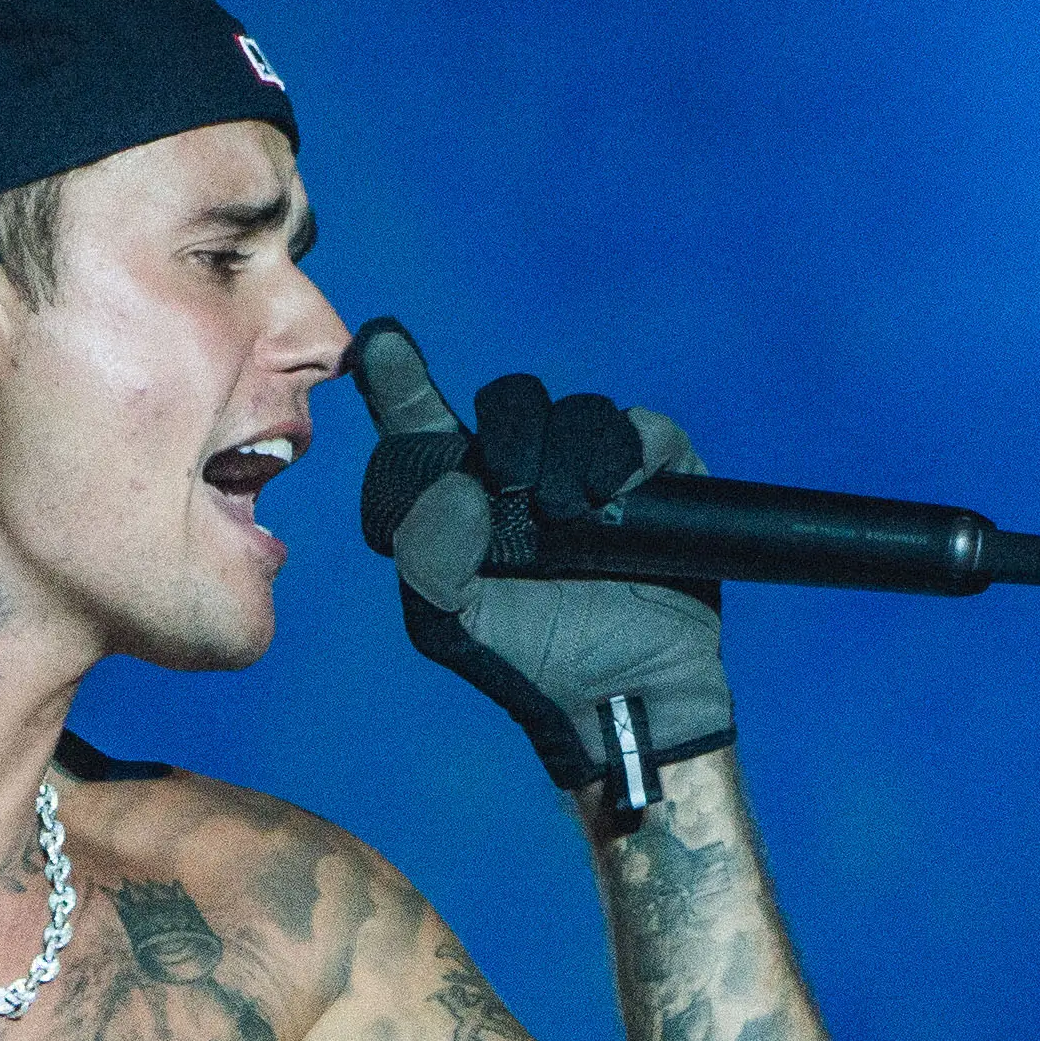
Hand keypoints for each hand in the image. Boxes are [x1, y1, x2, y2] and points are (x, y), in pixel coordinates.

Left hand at [349, 320, 733, 792]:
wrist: (623, 699)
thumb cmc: (529, 665)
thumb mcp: (449, 622)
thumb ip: (427, 555)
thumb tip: (460, 486)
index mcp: (463, 498)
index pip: (422, 423)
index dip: (398, 376)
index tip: (379, 341)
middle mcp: (525, 475)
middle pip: (509, 401)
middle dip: (507, 432)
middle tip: (512, 487)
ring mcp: (594, 474)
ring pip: (575, 412)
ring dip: (566, 455)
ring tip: (570, 516)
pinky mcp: (660, 480)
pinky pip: (641, 430)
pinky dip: (626, 450)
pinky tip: (613, 494)